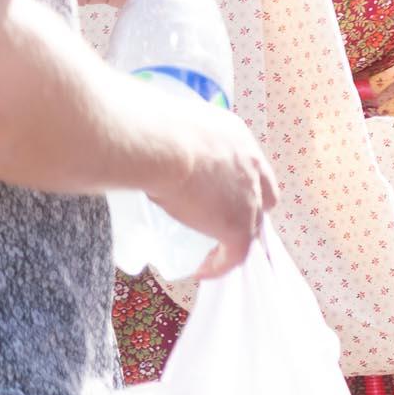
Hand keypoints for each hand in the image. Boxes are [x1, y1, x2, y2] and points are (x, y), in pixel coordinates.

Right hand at [146, 100, 276, 280]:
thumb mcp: (165, 123)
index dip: (238, 182)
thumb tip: (131, 139)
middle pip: (263, 195)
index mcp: (235, 136)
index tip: (217, 194)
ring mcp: (248, 194)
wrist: (157, 145)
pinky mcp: (237, 223)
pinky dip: (222, 264)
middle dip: (248, 210)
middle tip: (219, 224)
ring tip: (212, 253)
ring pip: (253, 225)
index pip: (248, 164)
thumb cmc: (145, 127)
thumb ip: (160, 135)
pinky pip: (237, 253)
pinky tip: (203, 271)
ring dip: (235, 239)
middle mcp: (250, 163)